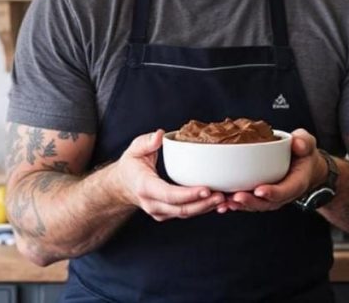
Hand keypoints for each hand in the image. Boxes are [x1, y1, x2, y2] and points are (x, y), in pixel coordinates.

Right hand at [111, 129, 225, 220]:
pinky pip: (187, 213)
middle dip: (203, 203)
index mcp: (144, 187)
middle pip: (181, 208)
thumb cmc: (131, 164)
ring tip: (225, 199)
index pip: (168, 194)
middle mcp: (152, 204)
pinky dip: (202, 208)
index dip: (188, 194)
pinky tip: (218, 202)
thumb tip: (160, 135)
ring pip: (186, 213)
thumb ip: (146, 142)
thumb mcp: (134, 149)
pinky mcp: (168, 213)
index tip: (206, 189)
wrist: (123, 185)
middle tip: (222, 195)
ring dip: (206, 208)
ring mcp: (160, 212)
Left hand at [219, 128, 323, 212]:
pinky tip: (223, 203)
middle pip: (267, 203)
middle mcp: (283, 194)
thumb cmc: (303, 155)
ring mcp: (272, 197)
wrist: (303, 166)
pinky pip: (249, 202)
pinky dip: (236, 204)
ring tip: (225, 202)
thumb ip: (304, 143)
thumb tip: (298, 143)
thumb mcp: (307, 144)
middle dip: (251, 202)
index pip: (285, 190)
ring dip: (240, 205)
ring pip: (256, 205)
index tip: (259, 190)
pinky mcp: (261, 196)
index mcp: (296, 183)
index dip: (273, 192)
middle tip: (236, 197)